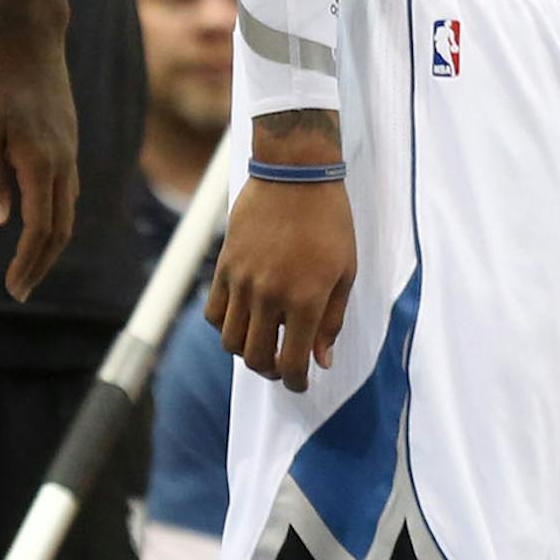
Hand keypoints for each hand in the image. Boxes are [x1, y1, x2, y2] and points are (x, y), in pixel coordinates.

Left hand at [0, 27, 78, 300]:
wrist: (32, 43)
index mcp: (40, 164)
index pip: (40, 229)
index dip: (27, 261)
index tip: (13, 287)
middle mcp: (62, 164)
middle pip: (60, 229)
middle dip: (41, 264)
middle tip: (21, 291)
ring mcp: (69, 153)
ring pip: (67, 212)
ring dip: (50, 244)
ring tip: (29, 265)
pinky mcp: (67, 143)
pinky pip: (67, 192)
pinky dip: (55, 218)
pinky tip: (39, 222)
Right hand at [207, 123, 355, 392]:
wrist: (294, 176)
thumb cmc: (329, 222)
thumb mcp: (345, 272)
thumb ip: (332, 320)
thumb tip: (322, 360)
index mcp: (306, 299)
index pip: (292, 363)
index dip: (296, 383)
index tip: (301, 383)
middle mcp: (270, 296)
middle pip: (257, 358)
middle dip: (271, 372)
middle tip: (283, 366)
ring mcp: (242, 281)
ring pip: (231, 341)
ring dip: (246, 352)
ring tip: (262, 344)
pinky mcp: (224, 266)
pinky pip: (214, 312)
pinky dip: (225, 325)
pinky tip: (243, 319)